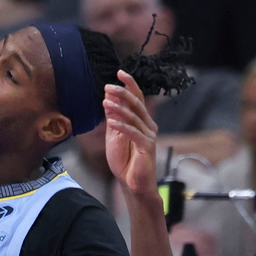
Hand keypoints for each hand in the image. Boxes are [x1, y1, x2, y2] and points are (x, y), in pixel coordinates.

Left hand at [104, 70, 158, 197]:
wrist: (132, 183)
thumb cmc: (124, 160)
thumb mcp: (113, 136)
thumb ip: (113, 118)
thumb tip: (107, 99)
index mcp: (141, 121)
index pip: (137, 98)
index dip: (130, 85)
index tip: (119, 72)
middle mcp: (148, 126)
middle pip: (137, 104)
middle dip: (123, 93)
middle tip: (108, 86)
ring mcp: (149, 136)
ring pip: (135, 117)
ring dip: (119, 108)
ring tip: (105, 102)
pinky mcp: (148, 147)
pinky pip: (134, 133)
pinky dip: (122, 126)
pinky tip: (111, 121)